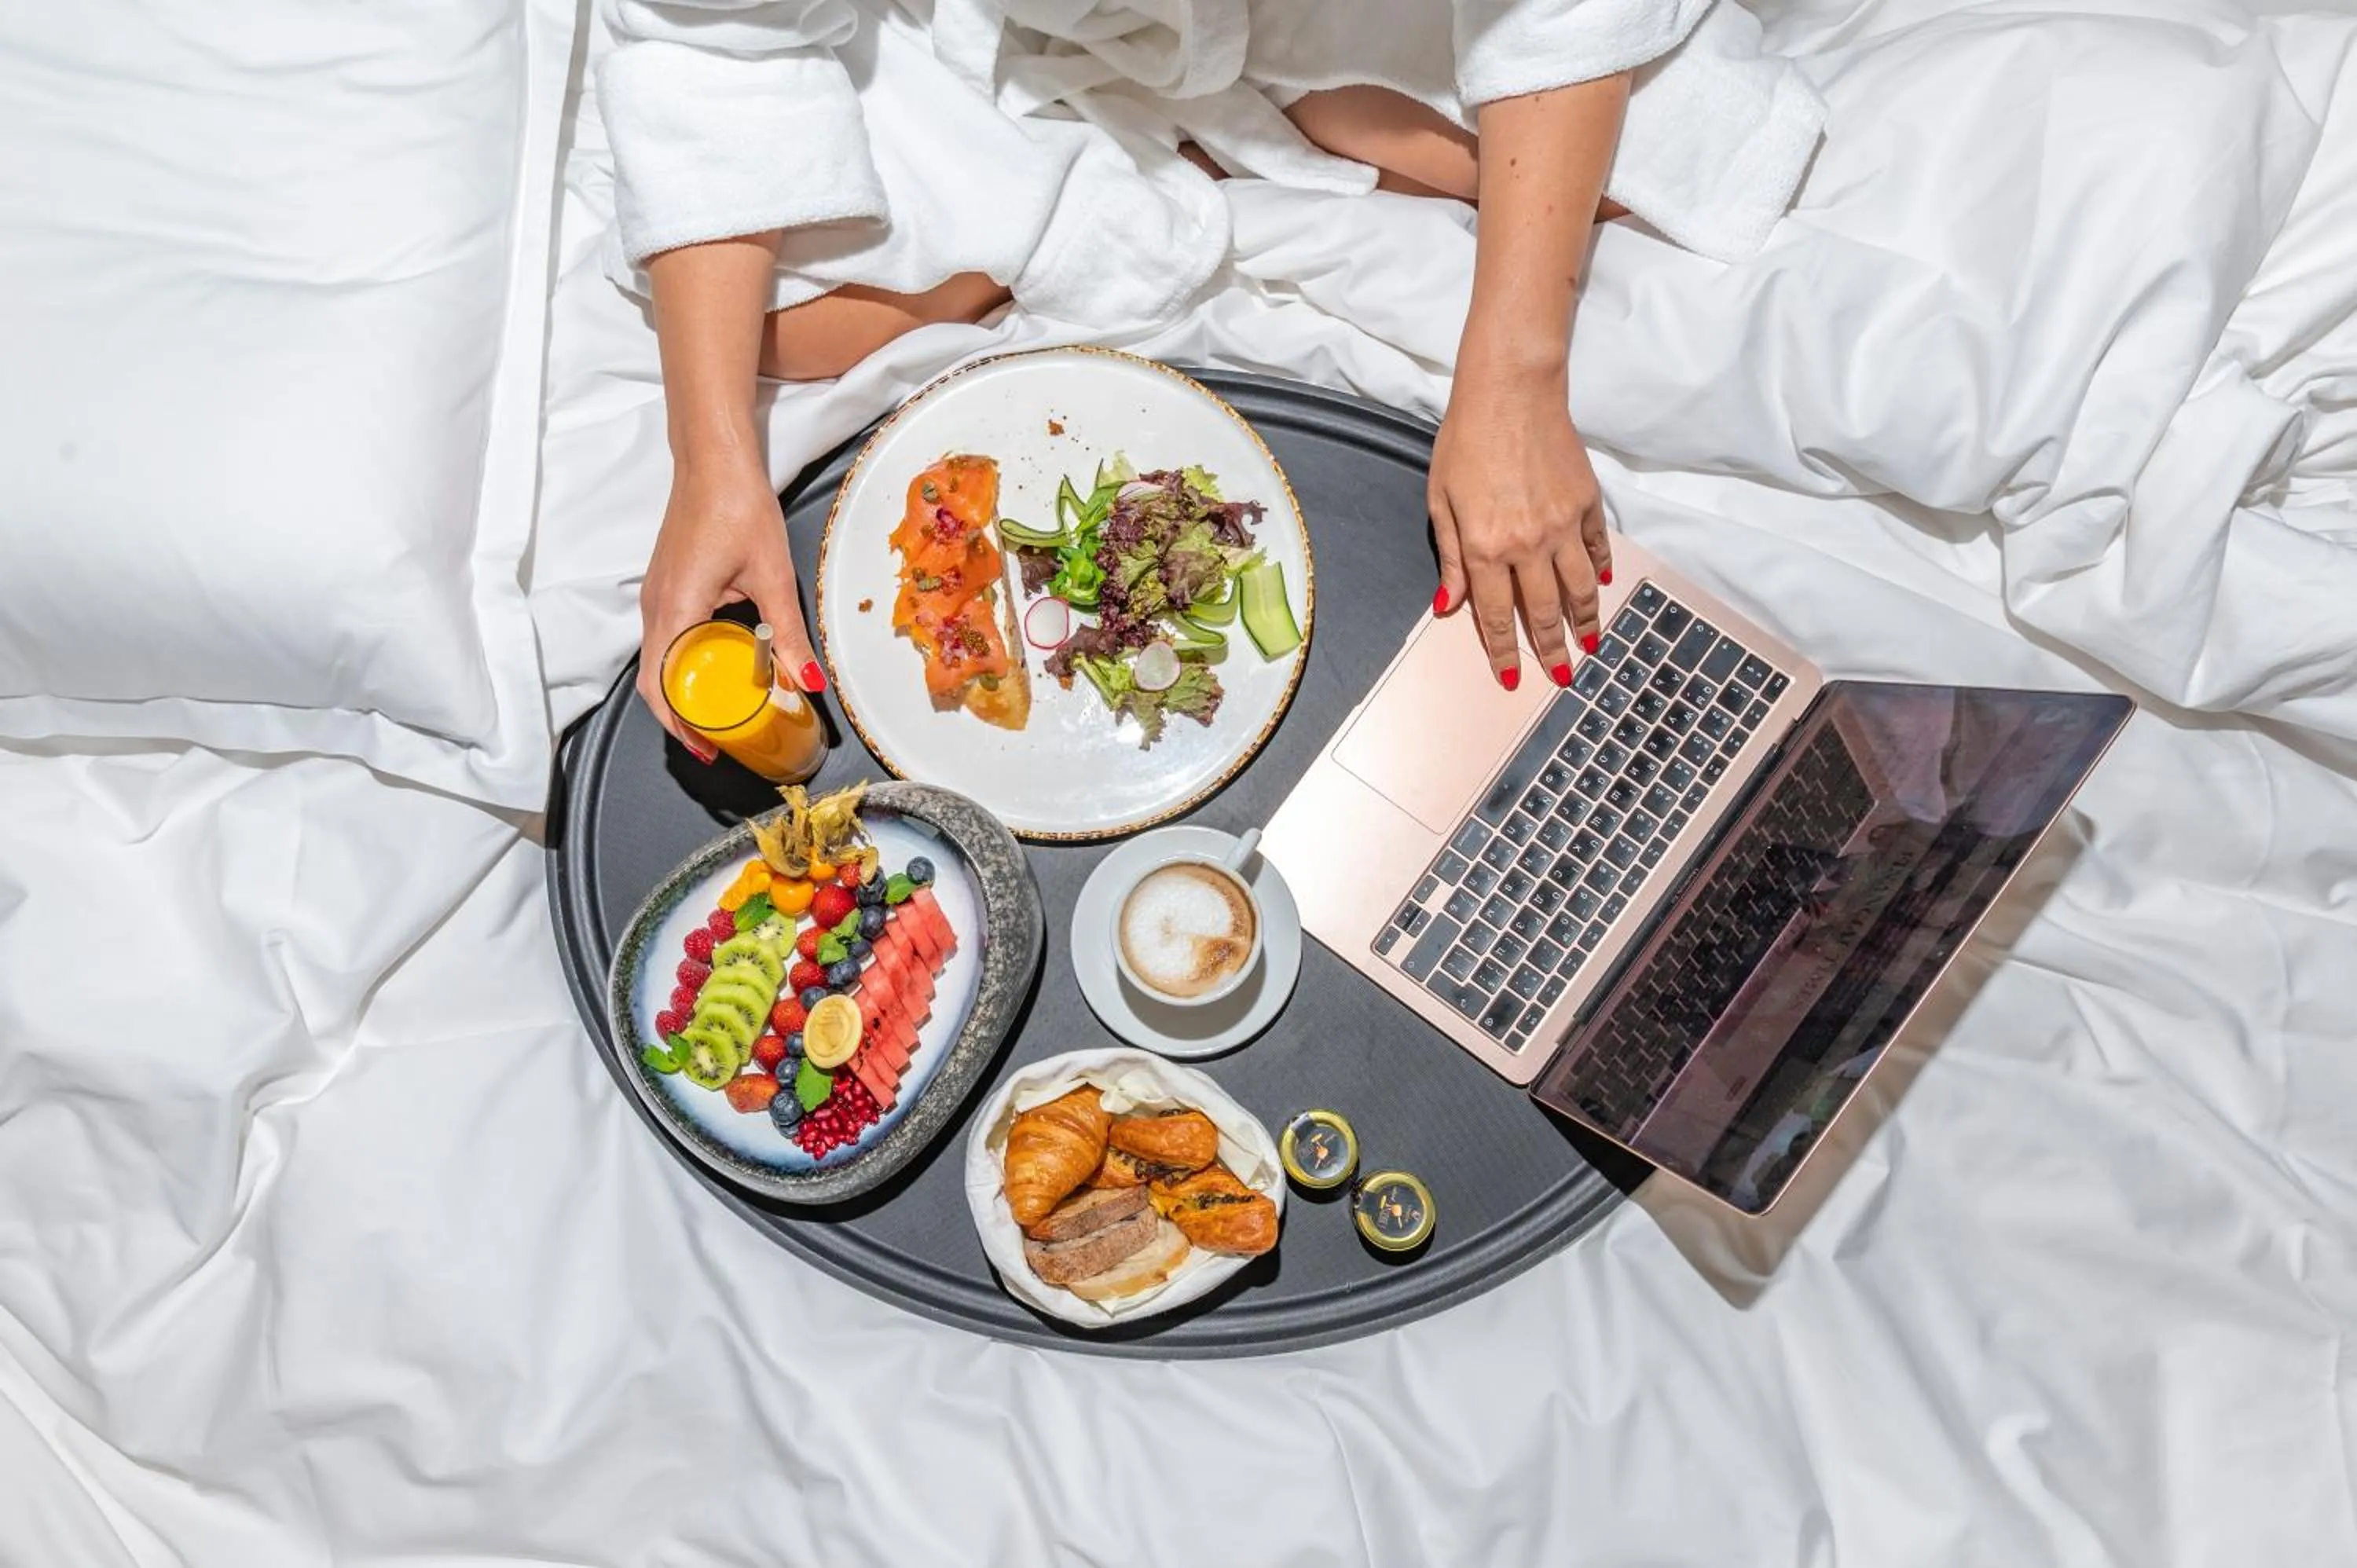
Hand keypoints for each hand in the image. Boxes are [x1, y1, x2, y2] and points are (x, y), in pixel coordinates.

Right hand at [636, 454, 821, 761]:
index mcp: (675, 608)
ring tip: (719, 715)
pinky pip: (666, 639)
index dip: (682, 725)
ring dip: (683, 692)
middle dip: (683, 718)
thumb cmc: (737, 507)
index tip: (708, 749)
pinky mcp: (665, 586)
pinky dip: (684, 665)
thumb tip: (809, 683)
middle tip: (719, 743)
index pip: (663, 685)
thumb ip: (789, 634)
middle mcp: (655, 606)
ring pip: (659, 661)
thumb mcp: (773, 576)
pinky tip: (716, 670)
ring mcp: (656, 595)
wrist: (713, 460)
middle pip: (655, 681)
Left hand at [1428, 360, 1611, 688]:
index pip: (1495, 616)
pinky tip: (1603, 587)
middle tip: (1563, 675)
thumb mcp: (1440, 501)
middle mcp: (1528, 545)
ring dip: (1586, 621)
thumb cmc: (1465, 441)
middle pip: (1543, 612)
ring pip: (1580, 588)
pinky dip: (1601, 571)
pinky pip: (1597, 548)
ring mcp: (1564, 525)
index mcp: (1486, 548)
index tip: (1512, 678)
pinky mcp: (1588, 503)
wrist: (1511, 392)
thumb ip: (1451, 557)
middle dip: (1552, 650)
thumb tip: (1448, 605)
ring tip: (1592, 644)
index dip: (1504, 652)